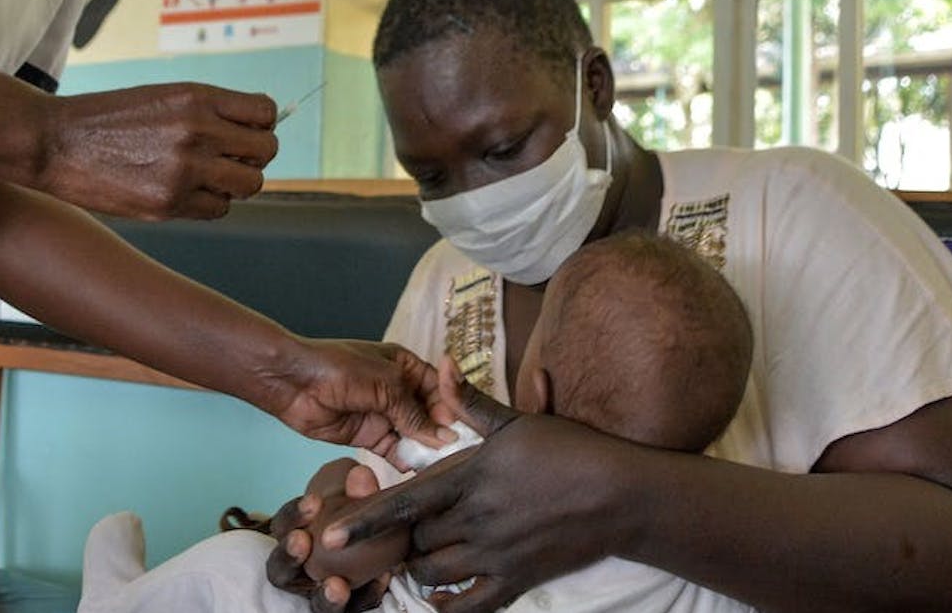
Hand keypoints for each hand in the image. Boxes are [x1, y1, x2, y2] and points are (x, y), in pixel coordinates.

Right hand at [38, 83, 278, 218]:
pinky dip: (210, 203)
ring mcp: (185, 170)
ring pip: (249, 184)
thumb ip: (211, 110)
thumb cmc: (111, 118)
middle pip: (266, 151)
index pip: (265, 112)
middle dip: (254, 156)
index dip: (260, 125)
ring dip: (236, 183)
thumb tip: (260, 128)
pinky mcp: (170, 203)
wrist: (54, 142)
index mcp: (197, 98)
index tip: (245, 132)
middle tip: (231, 158)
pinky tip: (185, 191)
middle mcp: (197, 131)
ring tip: (208, 176)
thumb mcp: (164, 96)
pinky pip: (219, 209)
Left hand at [267, 339, 452, 456]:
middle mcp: (400, 391)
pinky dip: (406, 461)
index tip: (465, 432)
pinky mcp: (370, 436)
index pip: (440, 390)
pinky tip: (418, 473)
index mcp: (407, 367)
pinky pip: (394, 450)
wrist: (292, 382)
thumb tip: (445, 438)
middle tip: (457, 457)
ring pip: (414, 436)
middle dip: (442, 434)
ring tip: (442, 468)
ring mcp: (385, 415)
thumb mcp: (386, 385)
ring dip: (426, 450)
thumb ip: (415, 413)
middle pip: (430, 416)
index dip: (453, 410)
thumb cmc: (340, 369)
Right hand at [267, 460, 390, 612]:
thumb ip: (359, 489)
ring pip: (314, 603)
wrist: (385, 544)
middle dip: (288, 556)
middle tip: (301, 541)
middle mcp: (300, 571)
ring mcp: (321, 593)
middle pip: (280, 571)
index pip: (282, 526)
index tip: (314, 502)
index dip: (293, 515)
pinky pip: (355, 608)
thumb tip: (360, 475)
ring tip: (336, 586)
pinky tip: (382, 580)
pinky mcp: (348, 607)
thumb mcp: (358, 498)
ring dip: (323, 596)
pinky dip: (366, 595)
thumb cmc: (359, 518)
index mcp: (295, 537)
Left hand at [320, 379, 631, 612]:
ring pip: (435, 573)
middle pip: (417, 540)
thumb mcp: (517, 421)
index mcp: (472, 478)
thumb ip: (471, 401)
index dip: (365, 520)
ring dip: (421, 568)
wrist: (622, 495)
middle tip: (398, 534)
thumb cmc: (570, 450)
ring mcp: (497, 555)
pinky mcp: (518, 580)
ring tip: (419, 557)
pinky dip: (447, 607)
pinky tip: (437, 601)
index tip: (330, 533)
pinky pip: (470, 606)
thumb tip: (441, 363)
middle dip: (403, 539)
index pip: (406, 503)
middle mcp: (478, 520)